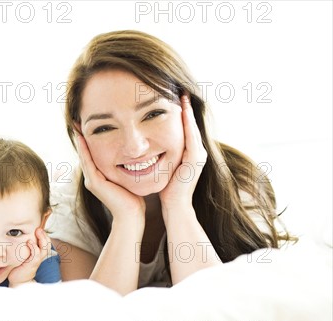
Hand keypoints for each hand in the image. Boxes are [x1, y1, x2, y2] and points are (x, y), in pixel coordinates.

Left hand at [8, 228, 50, 285]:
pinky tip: (30, 242)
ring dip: (41, 239)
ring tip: (37, 231)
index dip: (44, 235)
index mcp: (38, 254)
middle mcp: (39, 257)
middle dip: (44, 235)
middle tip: (39, 228)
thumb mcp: (22, 255)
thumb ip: (23, 247)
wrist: (18, 281)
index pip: (46, 243)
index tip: (38, 228)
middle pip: (47, 244)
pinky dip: (34, 247)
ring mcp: (36, 261)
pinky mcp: (32, 265)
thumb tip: (18, 235)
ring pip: (44, 248)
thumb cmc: (19, 267)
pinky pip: (36, 254)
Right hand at [76, 133, 145, 220]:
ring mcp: (91, 181)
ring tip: (76, 126)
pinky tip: (83, 137)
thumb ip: (124, 168)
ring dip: (80, 140)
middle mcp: (91, 178)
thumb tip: (133, 156)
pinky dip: (84, 149)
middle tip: (76, 122)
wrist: (131, 215)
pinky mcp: (94, 183)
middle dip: (80, 138)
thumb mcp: (127, 178)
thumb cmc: (133, 198)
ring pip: (84, 156)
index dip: (87, 141)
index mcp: (98, 177)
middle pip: (84, 154)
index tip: (85, 126)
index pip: (91, 155)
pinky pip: (88, 162)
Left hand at [159, 95, 207, 211]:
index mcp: (190, 152)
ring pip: (192, 127)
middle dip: (186, 107)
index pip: (185, 127)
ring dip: (188, 111)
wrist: (175, 207)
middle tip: (180, 89)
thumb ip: (160, 155)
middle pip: (191, 124)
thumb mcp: (163, 167)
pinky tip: (182, 111)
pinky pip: (191, 136)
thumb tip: (147, 145)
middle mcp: (197, 151)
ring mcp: (199, 155)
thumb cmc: (166, 190)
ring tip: (182, 95)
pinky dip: (187, 123)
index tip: (174, 96)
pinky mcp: (195, 159)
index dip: (180, 112)